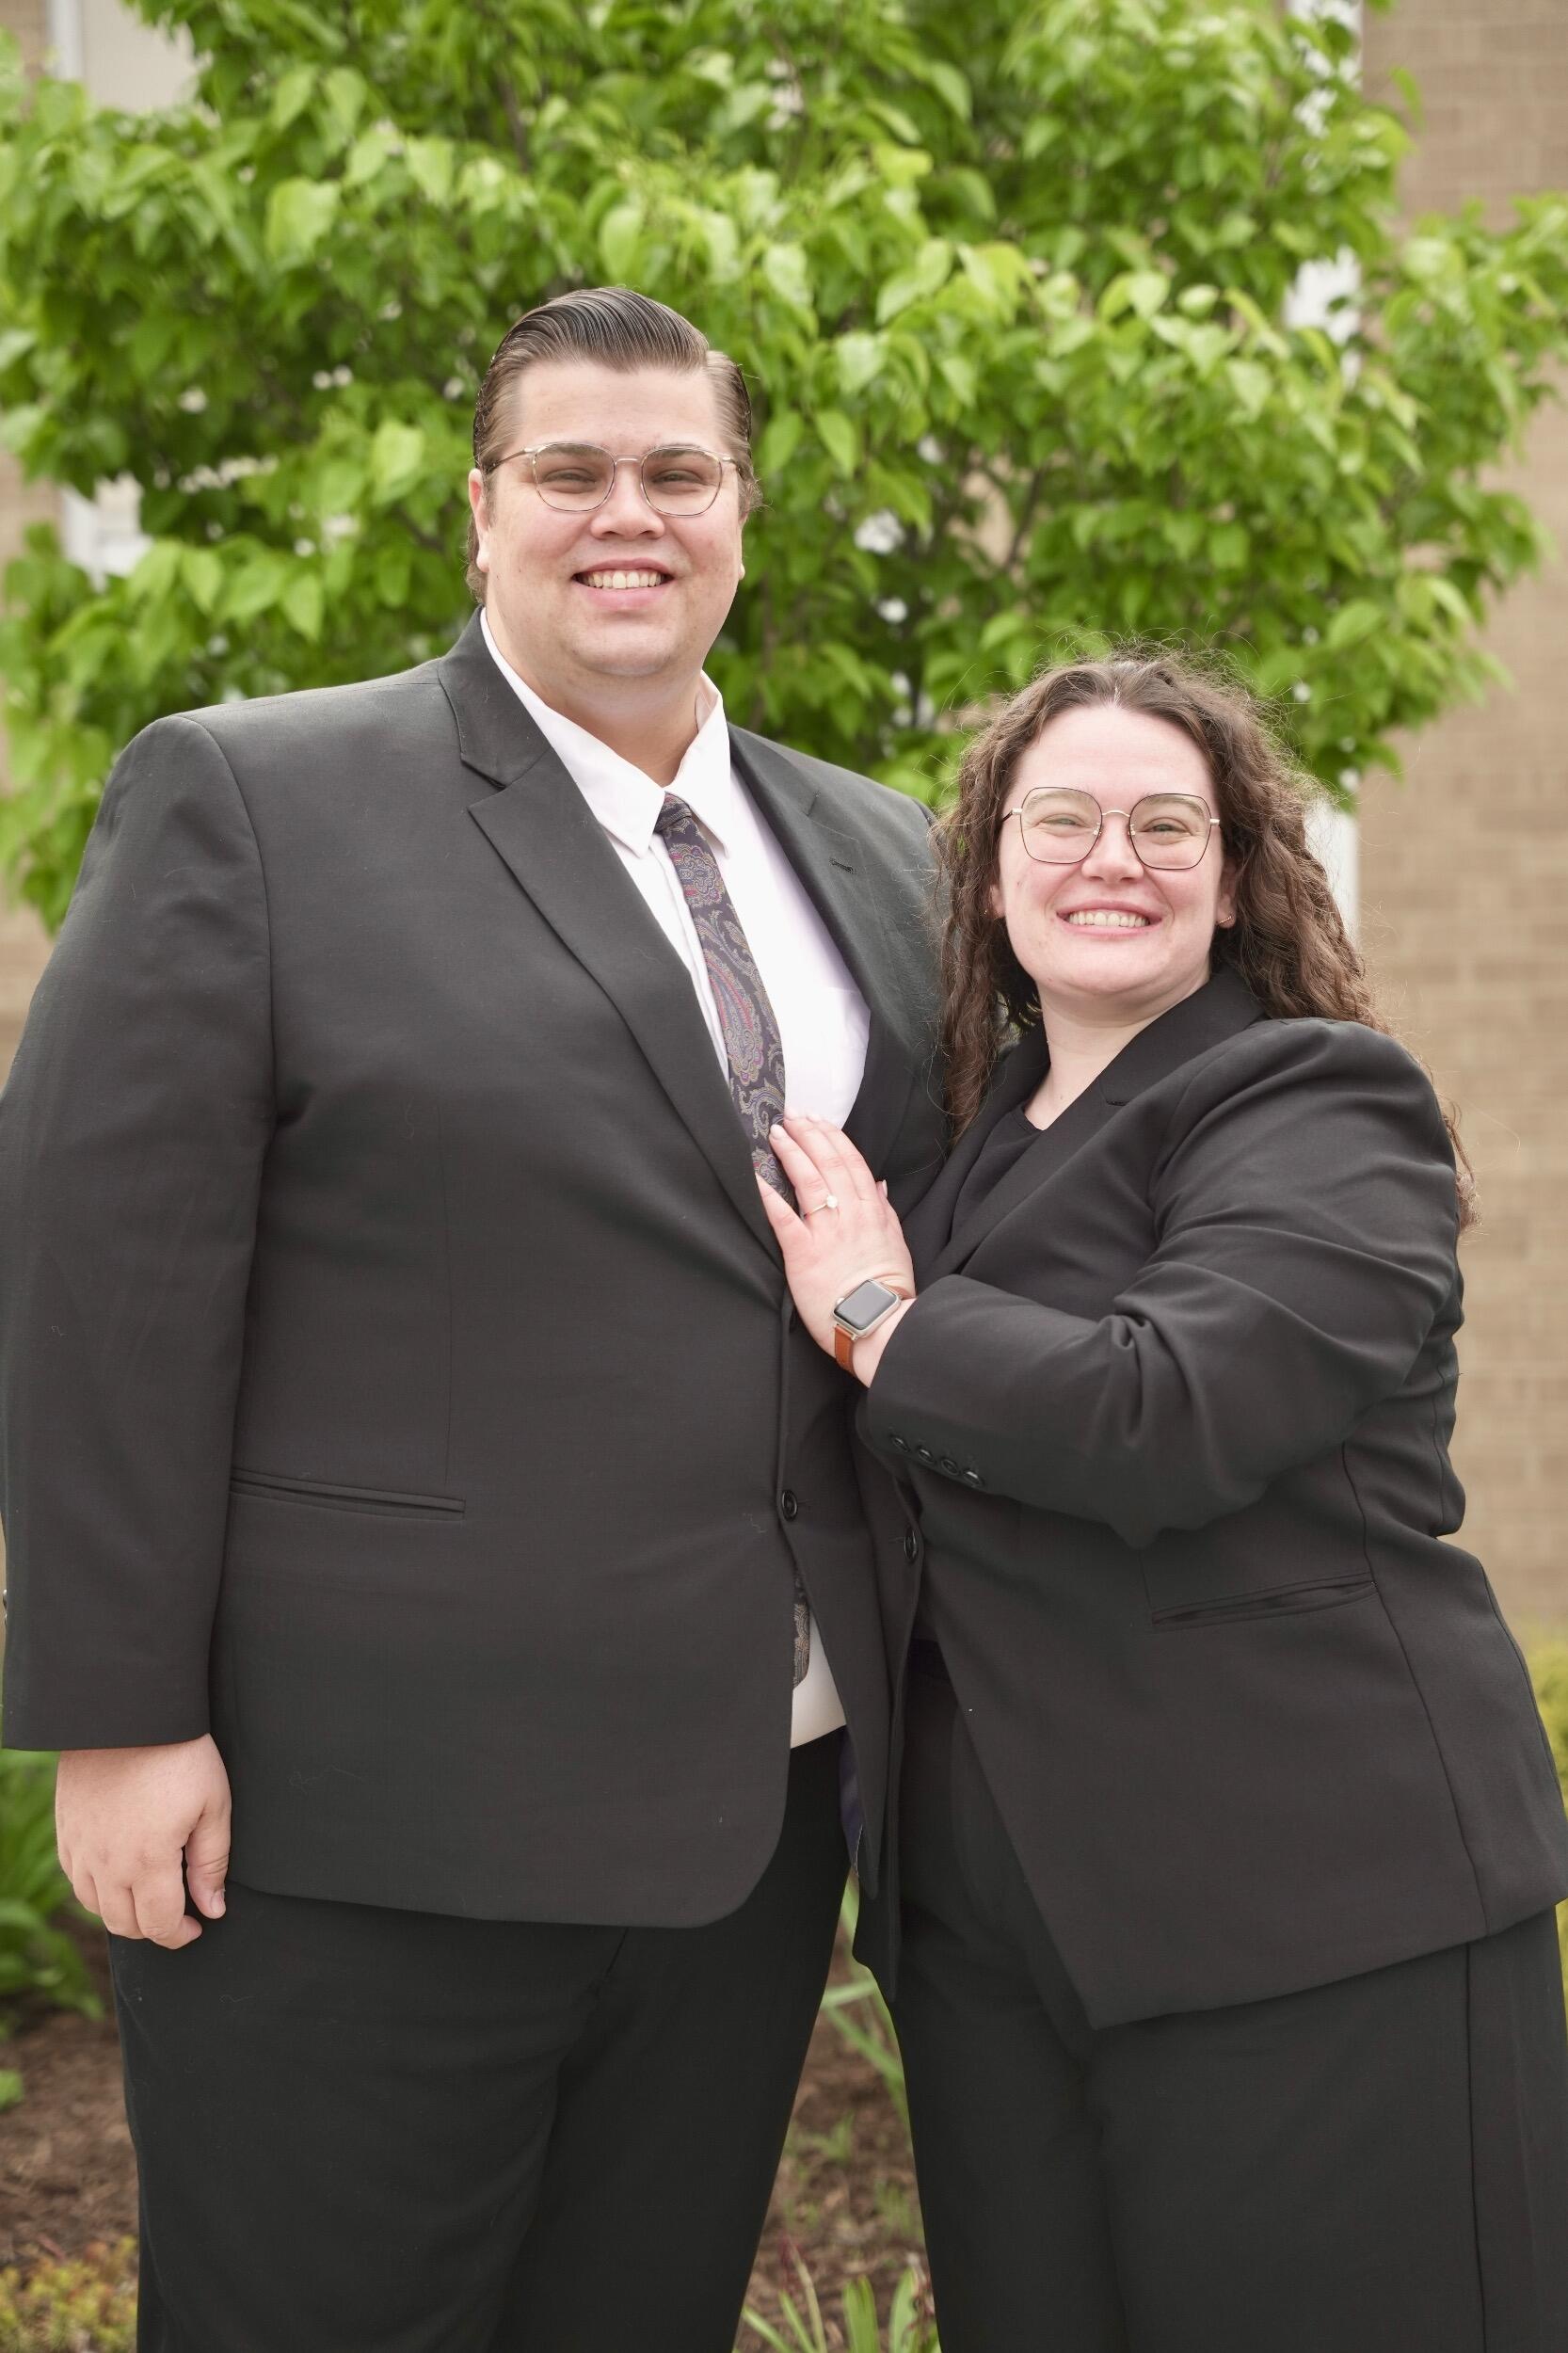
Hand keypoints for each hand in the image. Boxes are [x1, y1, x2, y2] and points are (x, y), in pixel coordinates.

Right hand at [56, 1735, 230, 1947]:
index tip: (197, 1927)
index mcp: (148, 1861)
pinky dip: (96, 1889)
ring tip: (150, 1896)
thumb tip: (212, 1908)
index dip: (180, 1935)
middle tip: (177, 1915)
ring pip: (95, 1906)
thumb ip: (212, 1863)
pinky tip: (118, 1874)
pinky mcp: (66, 1829)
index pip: (158, 1925)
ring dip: (123, 1912)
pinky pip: (76, 1878)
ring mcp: (81, 1847)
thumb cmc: (179, 1754)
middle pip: (124, 1924)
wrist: (131, 1712)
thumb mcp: (213, 1805)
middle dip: (154, 1928)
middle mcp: (107, 1864)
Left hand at [757, 1114, 915, 1374]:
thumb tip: (880, 1185)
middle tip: (792, 1117)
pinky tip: (754, 1175)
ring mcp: (826, 1231)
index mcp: (872, 1210)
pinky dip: (767, 1193)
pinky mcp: (803, 1253)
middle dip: (809, 1134)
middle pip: (828, 1162)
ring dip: (791, 1152)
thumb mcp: (895, 1243)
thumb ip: (885, 1211)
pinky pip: (782, 1217)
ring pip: (808, 1180)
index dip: (832, 1137)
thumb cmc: (887, 1289)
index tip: (818, 1121)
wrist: (878, 1322)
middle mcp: (850, 1214)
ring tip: (776, 1134)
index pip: (851, 1162)